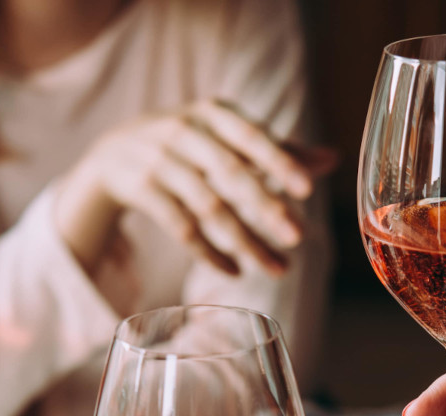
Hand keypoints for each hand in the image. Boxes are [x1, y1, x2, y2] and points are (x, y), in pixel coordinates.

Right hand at [54, 100, 335, 277]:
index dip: (279, 162)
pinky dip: (210, 253)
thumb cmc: (186, 144)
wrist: (112, 155)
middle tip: (298, 238)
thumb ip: (276, 149)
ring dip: (245, 241)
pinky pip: (180, 228)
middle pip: (230, 175)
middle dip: (265, 208)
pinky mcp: (140, 191)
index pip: (251, 137)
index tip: (308, 190)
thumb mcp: (225, 136)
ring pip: (207, 207)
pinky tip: (236, 272)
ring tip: (277, 268)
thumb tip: (333, 159)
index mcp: (213, 114)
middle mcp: (183, 132)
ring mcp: (158, 161)